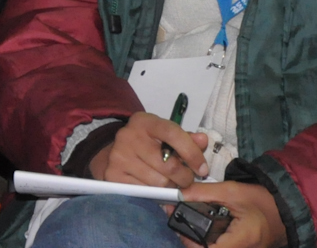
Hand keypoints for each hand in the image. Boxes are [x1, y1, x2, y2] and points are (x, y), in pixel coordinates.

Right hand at [89, 112, 207, 190]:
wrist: (114, 153)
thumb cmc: (146, 143)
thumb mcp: (164, 135)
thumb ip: (186, 138)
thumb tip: (203, 140)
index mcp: (145, 121)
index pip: (173, 134)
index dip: (192, 153)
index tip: (203, 169)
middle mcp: (129, 136)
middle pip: (168, 165)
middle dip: (184, 177)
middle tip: (186, 180)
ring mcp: (119, 156)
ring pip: (159, 183)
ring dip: (171, 188)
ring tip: (171, 184)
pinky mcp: (114, 176)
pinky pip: (145, 193)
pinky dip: (156, 195)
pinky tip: (157, 189)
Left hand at [181, 181, 285, 247]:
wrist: (283, 209)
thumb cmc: (261, 200)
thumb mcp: (232, 191)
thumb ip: (204, 192)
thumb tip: (179, 194)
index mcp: (240, 242)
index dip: (188, 240)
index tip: (178, 223)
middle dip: (190, 241)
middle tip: (180, 221)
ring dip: (197, 242)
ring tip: (188, 223)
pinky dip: (208, 243)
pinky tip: (202, 230)